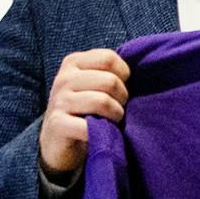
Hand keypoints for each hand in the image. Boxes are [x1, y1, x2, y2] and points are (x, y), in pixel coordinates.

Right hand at [37, 49, 131, 182]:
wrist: (58, 140)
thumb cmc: (86, 108)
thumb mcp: (95, 84)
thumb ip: (111, 72)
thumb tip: (143, 67)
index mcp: (73, 62)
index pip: (109, 58)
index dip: (123, 75)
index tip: (120, 89)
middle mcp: (64, 78)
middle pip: (110, 81)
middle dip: (122, 98)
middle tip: (119, 109)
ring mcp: (59, 100)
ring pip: (102, 101)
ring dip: (115, 115)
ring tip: (112, 120)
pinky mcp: (57, 123)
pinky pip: (89, 126)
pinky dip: (102, 132)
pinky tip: (98, 133)